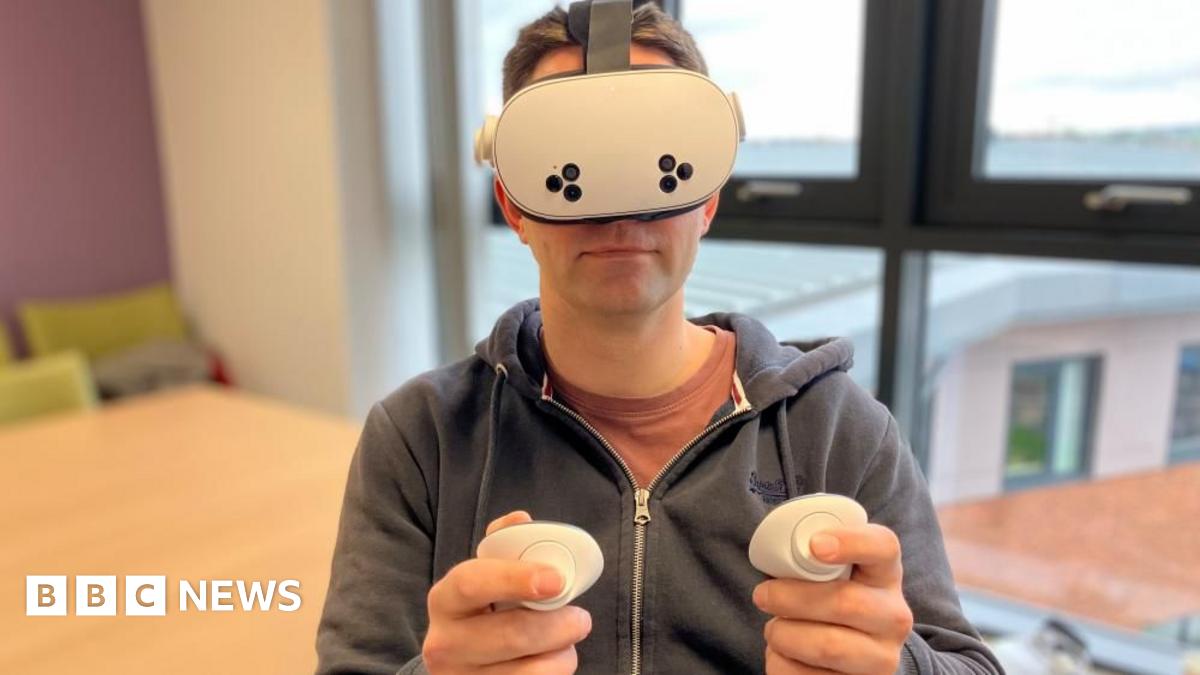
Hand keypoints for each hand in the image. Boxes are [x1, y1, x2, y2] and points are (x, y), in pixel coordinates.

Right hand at [422, 511, 592, 673]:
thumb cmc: (484, 611)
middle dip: (557, 625)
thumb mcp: (486, 577)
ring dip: (562, 653)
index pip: (472, 583)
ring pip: (531, 671)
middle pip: (510, 635)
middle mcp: (445, 644)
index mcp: (445, 600)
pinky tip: (552, 661)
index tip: (556, 580)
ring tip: (565, 641)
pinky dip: (555, 673)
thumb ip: (505, 545)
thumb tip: (521, 520)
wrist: (463, 665)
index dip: (515, 578)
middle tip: (580, 618)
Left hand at [753, 524, 913, 673]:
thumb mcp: (834, 575)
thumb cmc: (832, 600)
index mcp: (885, 574)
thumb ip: (815, 557)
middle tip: (763, 595)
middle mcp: (893, 617)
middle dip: (790, 598)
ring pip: (825, 646)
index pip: (883, 547)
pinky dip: (780, 663)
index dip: (851, 542)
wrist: (856, 654)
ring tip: (776, 629)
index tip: (815, 545)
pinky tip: (786, 654)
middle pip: (845, 603)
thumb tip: (778, 555)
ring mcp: (882, 659)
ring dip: (783, 634)